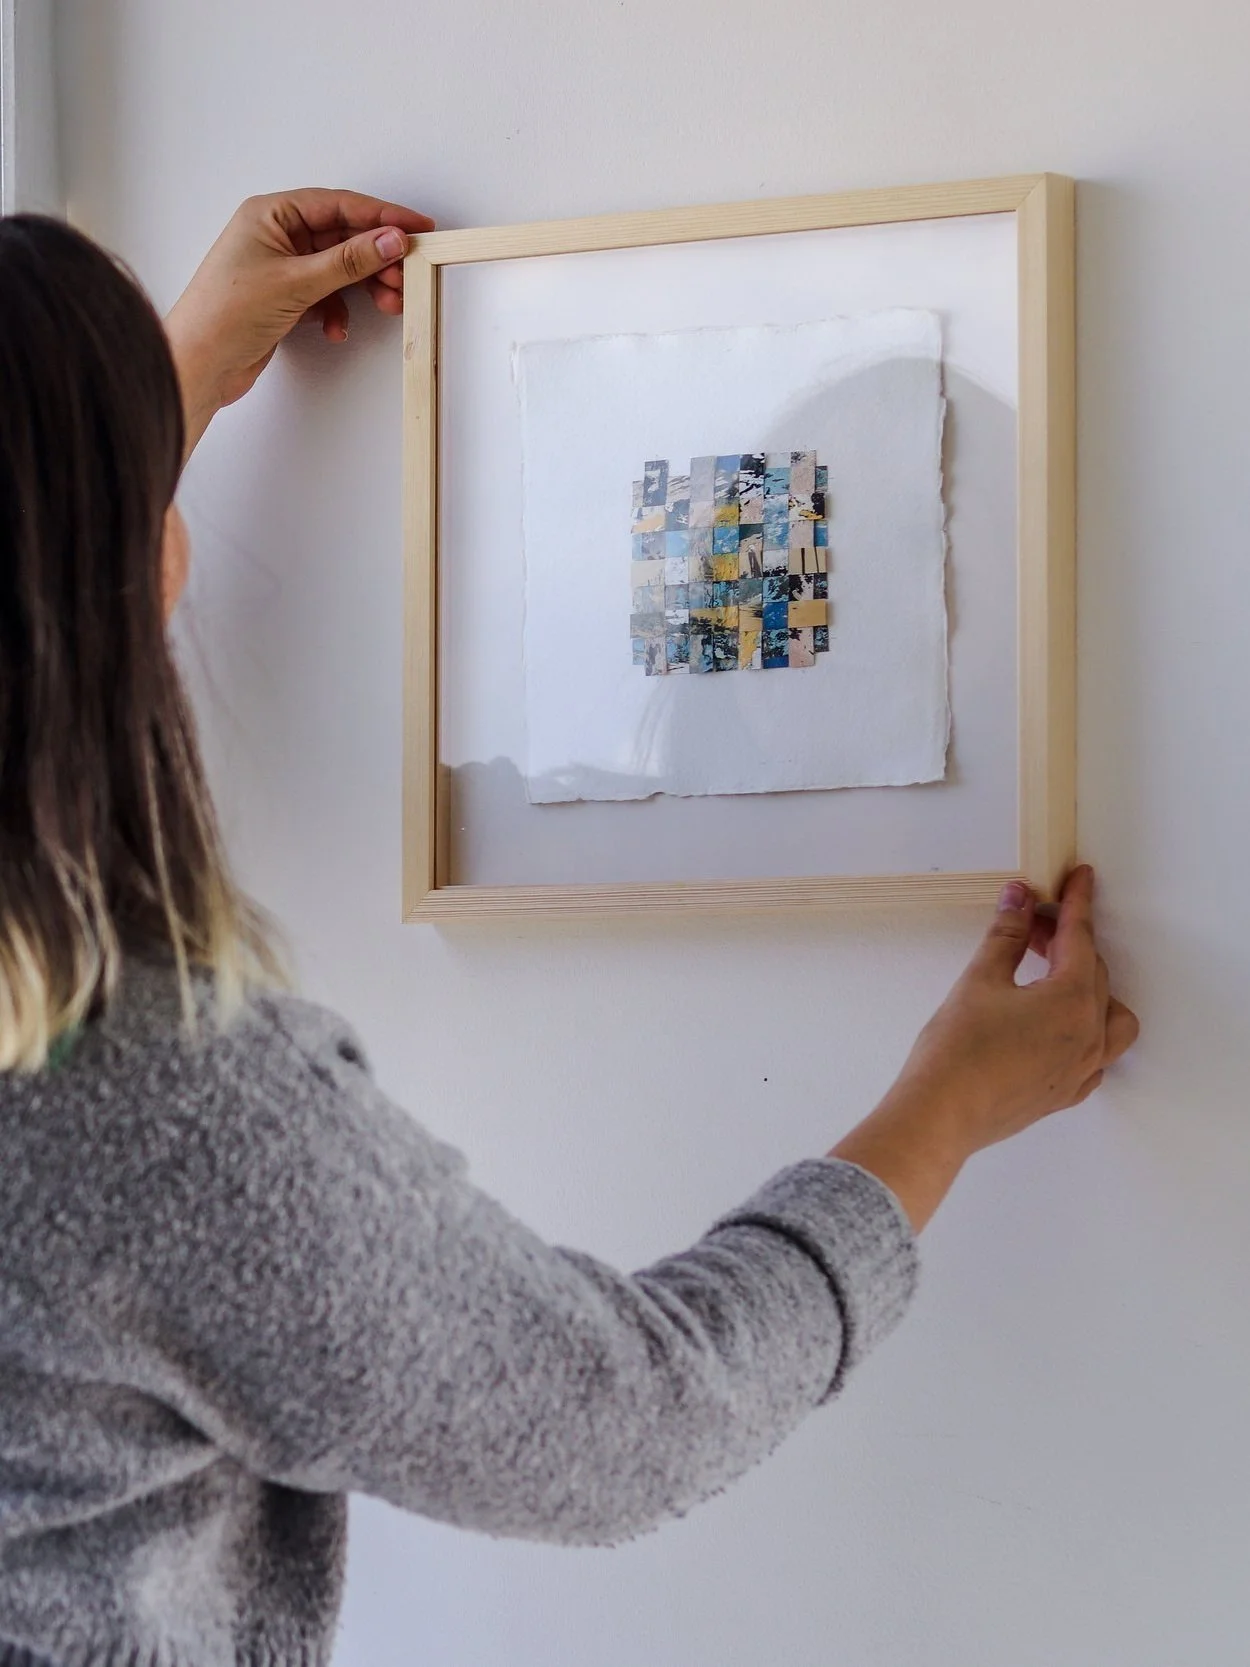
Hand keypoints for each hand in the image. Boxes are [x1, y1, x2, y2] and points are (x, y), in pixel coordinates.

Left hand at [164, 189, 434, 453]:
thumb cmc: (226, 314)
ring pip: (338, 269)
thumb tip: (390, 240)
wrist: (198, 364)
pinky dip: (338, 311)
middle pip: (343, 237)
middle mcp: (276, 235)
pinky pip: (326, 295)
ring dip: (363, 287)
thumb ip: (349, 260)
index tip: (417, 227)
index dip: (382, 216)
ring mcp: (281, 267)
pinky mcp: (284, 297)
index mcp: (271, 214)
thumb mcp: (296, 282)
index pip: (339, 205)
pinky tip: (336, 328)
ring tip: (388, 303)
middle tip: (406, 275)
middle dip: (377, 258)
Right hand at [831, 867, 1138, 1230]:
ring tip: (1052, 975)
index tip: (1080, 878)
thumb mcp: (980, 980)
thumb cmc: (956, 1052)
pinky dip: (1087, 1030)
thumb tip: (1019, 898)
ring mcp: (1082, 1069)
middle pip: (1093, 972)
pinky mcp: (1066, 1093)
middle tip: (1031, 923)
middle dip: (1066, 941)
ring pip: (1110, 1017)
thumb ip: (1007, 935)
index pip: (1081, 938)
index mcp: (1072, 1001)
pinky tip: (1053, 1023)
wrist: (940, 1116)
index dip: (1078, 902)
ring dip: (1090, 987)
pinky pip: (1098, 1056)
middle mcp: (1089, 1036)